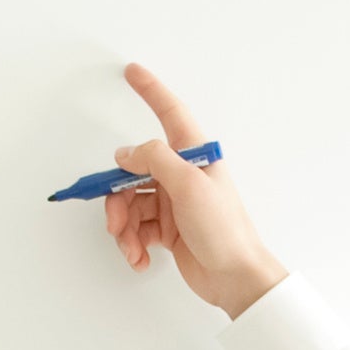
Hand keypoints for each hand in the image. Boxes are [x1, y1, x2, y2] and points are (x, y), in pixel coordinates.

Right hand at [98, 63, 288, 317]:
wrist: (235, 278)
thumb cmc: (223, 230)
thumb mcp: (189, 186)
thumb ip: (155, 160)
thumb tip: (126, 154)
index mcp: (194, 156)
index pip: (170, 113)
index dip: (151, 90)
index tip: (132, 71)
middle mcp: (182, 175)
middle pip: (133, 172)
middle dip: (117, 198)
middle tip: (114, 222)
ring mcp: (173, 203)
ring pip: (130, 204)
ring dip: (124, 228)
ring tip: (130, 248)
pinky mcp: (167, 229)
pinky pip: (137, 229)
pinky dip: (133, 244)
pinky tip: (140, 259)